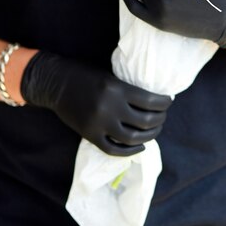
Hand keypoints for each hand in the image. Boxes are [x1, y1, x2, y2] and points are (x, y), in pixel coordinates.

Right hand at [20, 51, 171, 156]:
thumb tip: (152, 101)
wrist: (56, 83)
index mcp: (117, 89)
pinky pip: (114, 149)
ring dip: (149, 136)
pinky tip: (140, 146)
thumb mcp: (110, 76)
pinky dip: (130, 151)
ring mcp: (99, 124)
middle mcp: (110, 108)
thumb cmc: (85, 74)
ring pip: (133, 138)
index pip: (150, 101)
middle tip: (163, 116)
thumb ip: (127, 89)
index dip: (164, 103)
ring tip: (154, 130)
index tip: (168, 102)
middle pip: (146, 121)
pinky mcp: (90, 135)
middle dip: (160, 120)